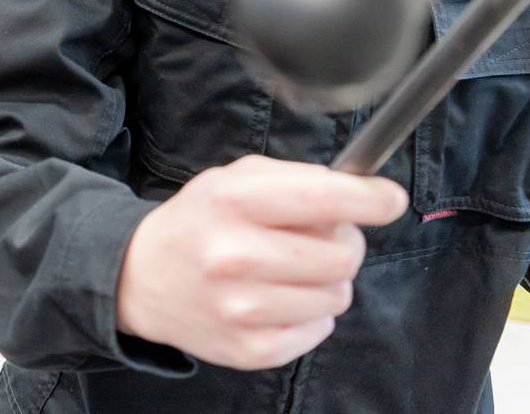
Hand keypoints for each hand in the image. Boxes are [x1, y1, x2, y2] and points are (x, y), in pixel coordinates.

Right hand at [115, 155, 406, 371]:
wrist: (139, 279)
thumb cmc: (199, 222)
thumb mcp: (232, 179)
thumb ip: (296, 178)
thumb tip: (362, 193)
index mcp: (233, 202)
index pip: (324, 200)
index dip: (370, 199)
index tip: (389, 198)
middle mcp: (236, 256)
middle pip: (342, 255)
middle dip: (344, 242)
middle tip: (321, 237)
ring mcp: (244, 309)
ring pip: (338, 295)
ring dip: (327, 280)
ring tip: (294, 270)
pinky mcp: (252, 349)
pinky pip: (320, 329)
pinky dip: (311, 312)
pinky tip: (279, 298)